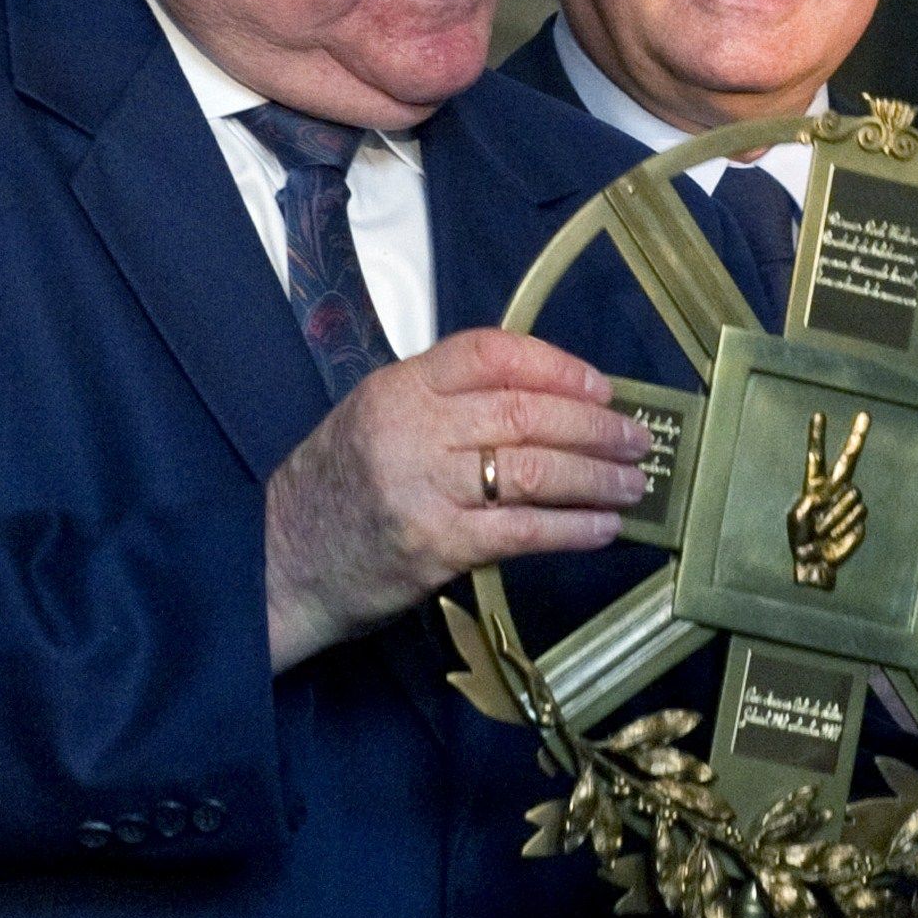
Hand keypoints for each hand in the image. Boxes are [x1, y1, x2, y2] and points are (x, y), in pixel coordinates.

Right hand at [262, 327, 650, 669]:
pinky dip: (572, 528)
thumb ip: (446, 402)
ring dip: (596, 477)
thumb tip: (547, 399)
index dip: (556, 365)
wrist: (278, 564)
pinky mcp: (434, 547)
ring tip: (633, 484)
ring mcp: (422, 489)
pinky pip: (521, 531)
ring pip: (532, 470)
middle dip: (594, 425)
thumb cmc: (337, 489)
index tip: (602, 386)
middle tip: (639, 437)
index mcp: (399, 387)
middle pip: (524, 411)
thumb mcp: (377, 418)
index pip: (489, 353)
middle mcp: (411, 429)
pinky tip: (604, 529)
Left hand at [789, 410, 870, 589]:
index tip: (818, 415)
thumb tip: (820, 496)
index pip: (817, 457)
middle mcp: (833, 490)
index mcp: (814, 486)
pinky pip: (856, 514)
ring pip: (851, 495)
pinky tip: (836, 536)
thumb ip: (804, 506)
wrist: (816, 562)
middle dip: (856, 436)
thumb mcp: (795, 521)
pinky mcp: (859, 518)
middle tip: (865, 415)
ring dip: (836, 516)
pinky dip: (844, 527)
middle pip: (848, 459)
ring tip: (824, 531)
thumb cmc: (801, 541)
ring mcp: (847, 502)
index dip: (817, 437)